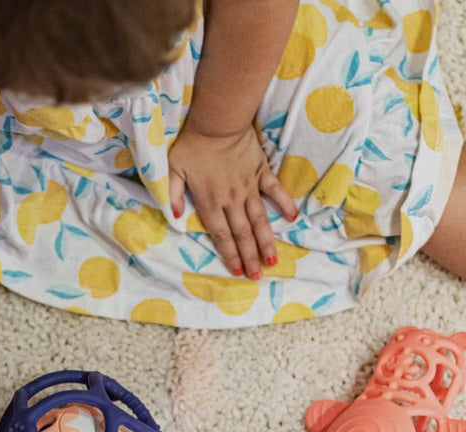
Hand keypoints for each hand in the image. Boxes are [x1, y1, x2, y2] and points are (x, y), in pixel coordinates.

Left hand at [168, 124, 297, 278]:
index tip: (237, 271)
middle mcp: (232, 200)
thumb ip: (173, 194)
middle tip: (257, 276)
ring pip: (259, 220)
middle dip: (249, 257)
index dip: (229, 255)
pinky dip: (284, 204)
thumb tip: (177, 216)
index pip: (221, 235)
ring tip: (273, 260)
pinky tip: (292, 218)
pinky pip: (275, 191)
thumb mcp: (173, 169)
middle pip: (242, 234)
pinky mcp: (261, 172)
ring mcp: (249, 187)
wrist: (218, 122)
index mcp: (210, 202)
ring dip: (266, 242)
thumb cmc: (192, 145)